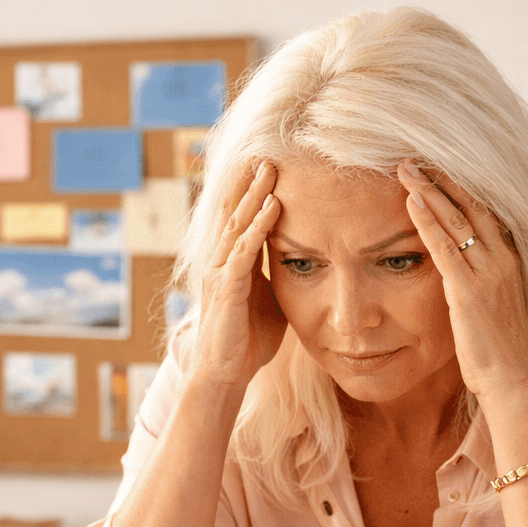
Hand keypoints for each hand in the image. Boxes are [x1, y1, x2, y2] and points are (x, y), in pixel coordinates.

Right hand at [188, 160, 287, 388]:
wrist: (225, 374)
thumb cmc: (247, 341)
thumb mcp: (270, 300)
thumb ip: (280, 277)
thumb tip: (307, 262)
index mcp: (232, 263)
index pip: (241, 219)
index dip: (253, 193)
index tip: (269, 167)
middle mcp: (221, 262)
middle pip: (235, 213)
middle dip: (251, 183)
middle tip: (269, 153)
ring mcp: (221, 274)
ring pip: (237, 224)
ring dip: (254, 195)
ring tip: (270, 169)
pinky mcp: (227, 289)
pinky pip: (243, 251)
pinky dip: (258, 226)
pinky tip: (273, 207)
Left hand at [397, 161, 527, 402]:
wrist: (512, 379)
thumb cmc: (496, 348)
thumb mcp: (489, 304)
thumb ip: (476, 279)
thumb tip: (457, 267)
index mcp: (509, 259)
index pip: (484, 210)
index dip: (460, 185)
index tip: (436, 164)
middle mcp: (503, 259)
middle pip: (471, 204)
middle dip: (442, 177)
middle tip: (414, 155)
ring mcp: (488, 273)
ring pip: (457, 219)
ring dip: (429, 190)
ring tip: (406, 168)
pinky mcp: (469, 292)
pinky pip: (445, 248)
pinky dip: (427, 222)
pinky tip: (411, 203)